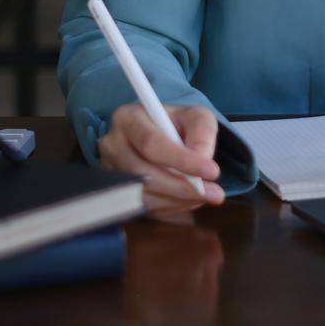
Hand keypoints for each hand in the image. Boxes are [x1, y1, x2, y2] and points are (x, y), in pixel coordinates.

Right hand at [98, 102, 227, 218]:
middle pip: (143, 174)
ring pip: (143, 196)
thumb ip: (202, 132)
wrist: (160, 135)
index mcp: (128, 118)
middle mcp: (112, 146)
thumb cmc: (176, 123)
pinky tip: (189, 201)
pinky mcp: (115, 194)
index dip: (182, 160)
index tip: (212, 171)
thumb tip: (202, 158)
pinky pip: (143, 209)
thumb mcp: (195, 116)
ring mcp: (110, 173)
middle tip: (214, 194)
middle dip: (182, 187)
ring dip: (178, 201)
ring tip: (206, 197)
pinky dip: (170, 209)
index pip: (151, 143)